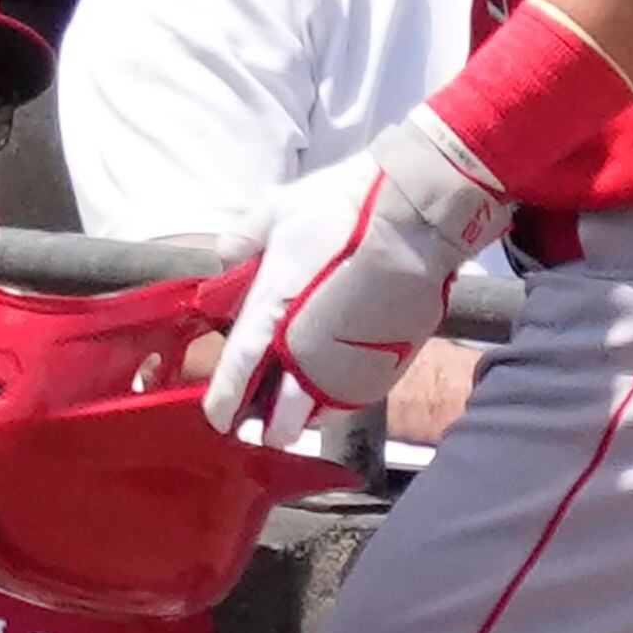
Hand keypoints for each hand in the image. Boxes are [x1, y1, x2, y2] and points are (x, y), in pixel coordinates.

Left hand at [206, 110, 511, 433]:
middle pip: (278, 421)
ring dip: (304, 412)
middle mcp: (304, 358)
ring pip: (316, 417)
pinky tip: (336, 376)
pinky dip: (337, 397)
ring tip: (302, 393)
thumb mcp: (276, 210)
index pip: (235, 378)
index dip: (223, 404)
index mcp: (268, 319)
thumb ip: (243, 238)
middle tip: (264, 409)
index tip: (219, 417)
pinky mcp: (384, 370)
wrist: (412, 222)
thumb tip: (230, 256)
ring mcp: (347, 371)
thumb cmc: (342, 212)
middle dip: (267, 422)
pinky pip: (350, 400)